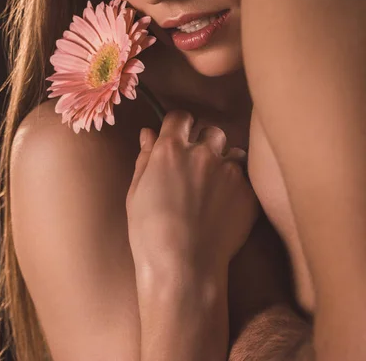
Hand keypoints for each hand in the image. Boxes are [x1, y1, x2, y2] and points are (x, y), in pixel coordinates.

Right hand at [126, 110, 259, 281]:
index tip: (179, 135)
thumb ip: (145, 158)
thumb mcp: (136, 192)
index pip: (180, 117)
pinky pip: (246, 177)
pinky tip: (226, 204)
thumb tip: (148, 134)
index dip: (179, 124)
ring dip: (225, 161)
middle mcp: (202, 152)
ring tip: (217, 184)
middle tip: (198, 165)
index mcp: (171, 149)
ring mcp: (228, 170)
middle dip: (205, 143)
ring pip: (233, 151)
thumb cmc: (149, 232)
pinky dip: (238, 185)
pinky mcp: (247, 191)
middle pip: (211, 131)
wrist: (183, 267)